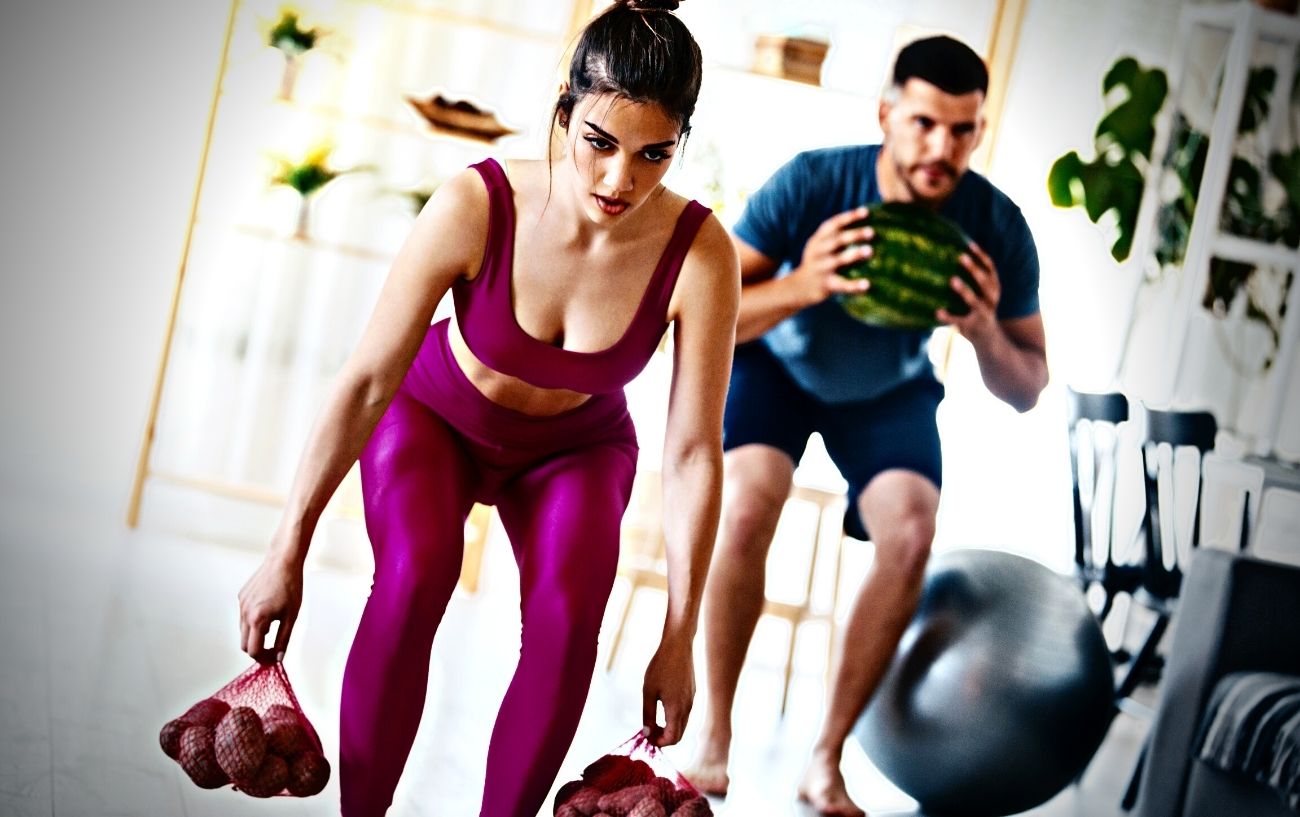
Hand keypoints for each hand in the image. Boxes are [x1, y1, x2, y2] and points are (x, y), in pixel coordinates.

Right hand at [237, 548, 302, 663]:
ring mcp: (241, 604)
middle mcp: (244, 613)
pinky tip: (268, 611)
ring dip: (255, 635)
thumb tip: (279, 657)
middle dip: (258, 649)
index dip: (264, 658)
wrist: (283, 561)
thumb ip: (284, 639)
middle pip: (244, 644)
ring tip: (273, 627)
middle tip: (273, 649)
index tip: (274, 658)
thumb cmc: (291, 587)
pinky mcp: (241, 596)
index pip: (254, 651)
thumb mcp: (291, 617)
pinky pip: (244, 615)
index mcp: (257, 620)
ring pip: (243, 630)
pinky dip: (253, 621)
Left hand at [641, 634, 694, 746]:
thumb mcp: (648, 691)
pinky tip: (663, 707)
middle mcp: (687, 708)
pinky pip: (685, 713)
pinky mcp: (693, 693)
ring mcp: (692, 700)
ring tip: (654, 721)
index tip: (647, 736)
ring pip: (683, 724)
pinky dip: (675, 718)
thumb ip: (648, 715)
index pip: (671, 739)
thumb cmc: (661, 666)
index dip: (658, 742)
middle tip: (649, 731)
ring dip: (670, 728)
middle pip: (679, 735)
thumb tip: (647, 734)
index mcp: (676, 709)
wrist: (678, 645)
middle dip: (664, 738)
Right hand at [787, 206, 873, 306]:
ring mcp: (822, 268)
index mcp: (818, 239)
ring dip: (854, 254)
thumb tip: (868, 226)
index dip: (849, 217)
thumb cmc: (819, 262)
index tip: (865, 212)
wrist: (799, 287)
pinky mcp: (826, 285)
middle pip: (837, 240)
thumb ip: (836, 236)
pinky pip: (842, 285)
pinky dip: (854, 285)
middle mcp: (819, 252)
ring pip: (839, 260)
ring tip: (870, 250)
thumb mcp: (820, 246)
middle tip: (871, 231)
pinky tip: (866, 285)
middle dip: (854, 235)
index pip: (834, 224)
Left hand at [939, 240, 1001, 344]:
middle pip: (986, 282)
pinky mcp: (972, 327)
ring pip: (976, 302)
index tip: (970, 245)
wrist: (988, 340)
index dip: (982, 257)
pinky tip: (937, 311)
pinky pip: (960, 321)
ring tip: (952, 280)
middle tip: (961, 257)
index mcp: (994, 289)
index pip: (991, 269)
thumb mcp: (983, 294)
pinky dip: (949, 316)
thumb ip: (974, 280)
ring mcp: (983, 314)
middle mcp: (992, 300)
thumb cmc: (980, 309)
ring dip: (965, 291)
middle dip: (974, 269)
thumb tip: (952, 257)